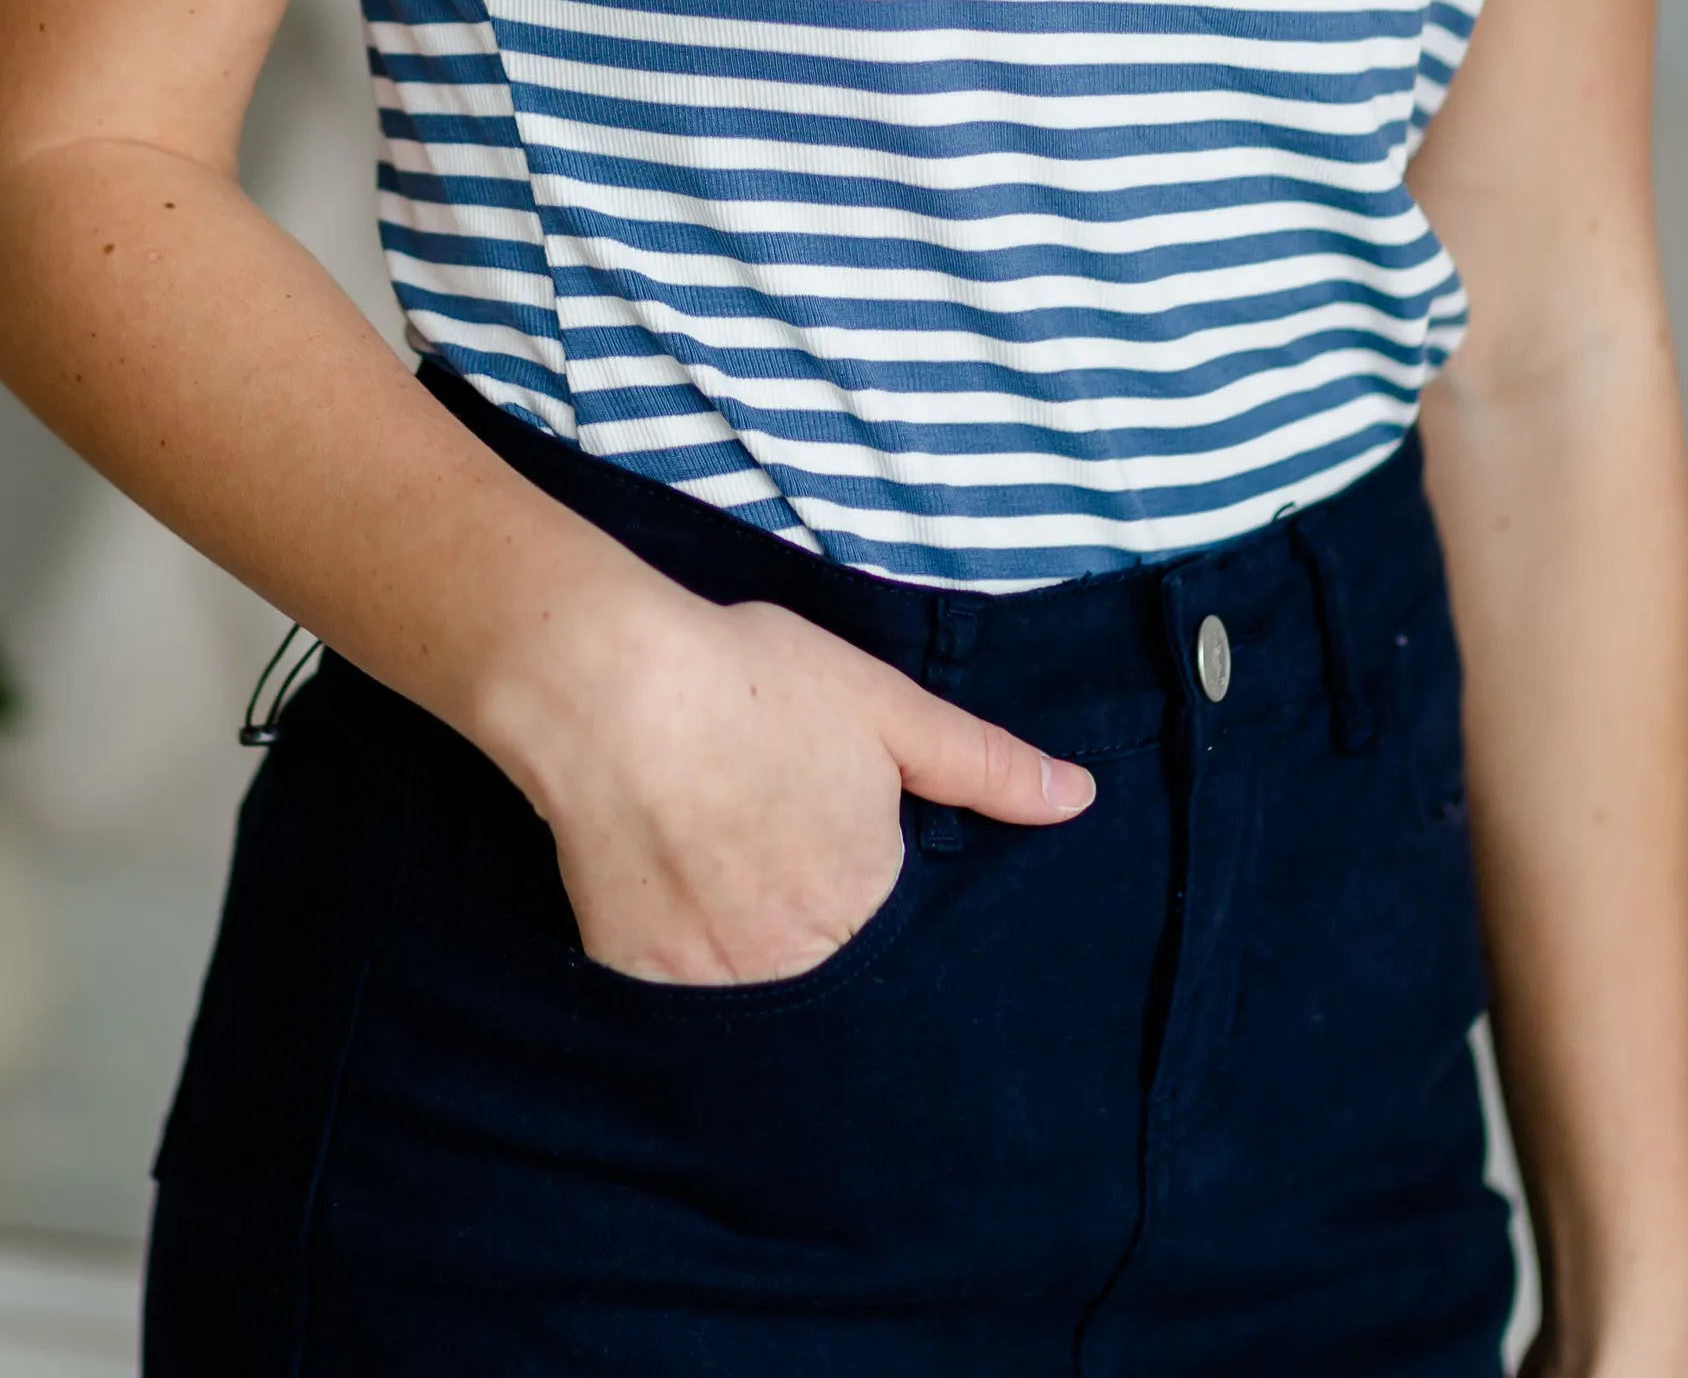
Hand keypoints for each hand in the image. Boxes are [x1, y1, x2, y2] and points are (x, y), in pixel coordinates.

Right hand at [484, 579, 1094, 987]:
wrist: (608, 688)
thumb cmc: (754, 685)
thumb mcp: (886, 707)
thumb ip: (985, 765)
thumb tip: (1079, 800)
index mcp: (867, 906)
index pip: (903, 952)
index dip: (882, 908)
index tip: (858, 872)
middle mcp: (797, 966)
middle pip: (831, 983)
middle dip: (828, 948)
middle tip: (793, 875)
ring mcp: (713, 982)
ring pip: (759, 999)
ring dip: (762, 964)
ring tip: (741, 890)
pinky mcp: (637, 977)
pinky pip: (680, 1000)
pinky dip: (689, 965)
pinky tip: (681, 902)